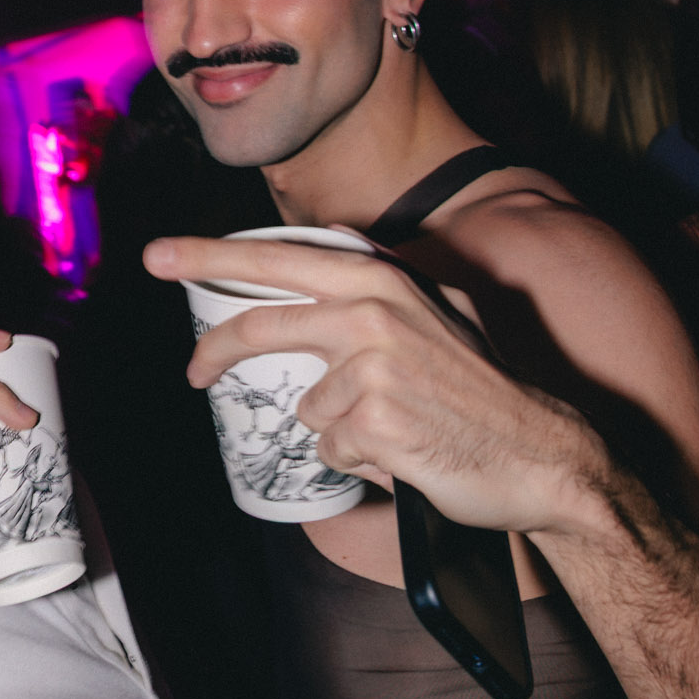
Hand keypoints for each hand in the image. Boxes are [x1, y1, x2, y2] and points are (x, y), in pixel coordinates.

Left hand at [145, 235, 603, 539]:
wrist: (541, 452)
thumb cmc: (485, 387)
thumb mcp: (440, 312)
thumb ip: (383, 277)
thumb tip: (327, 240)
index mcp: (379, 280)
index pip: (277, 259)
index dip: (209, 255)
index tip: (158, 255)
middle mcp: (370, 313)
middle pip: (259, 326)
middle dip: (213, 350)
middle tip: (192, 373)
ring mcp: (370, 367)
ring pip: (306, 406)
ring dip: (338, 427)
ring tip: (396, 428)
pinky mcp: (373, 421)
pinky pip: (330, 446)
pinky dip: (357, 457)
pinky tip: (402, 451)